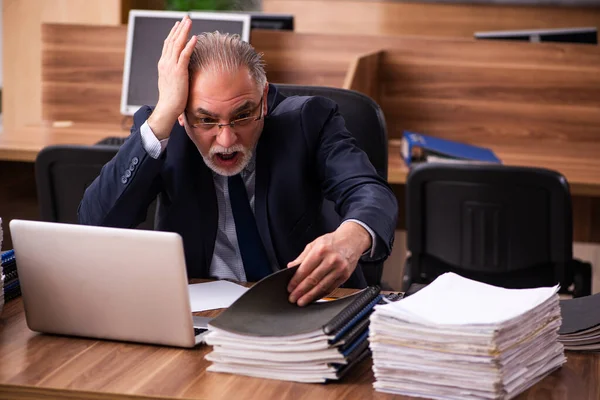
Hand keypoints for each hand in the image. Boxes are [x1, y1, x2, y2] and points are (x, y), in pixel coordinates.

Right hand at [147, 16, 196, 139]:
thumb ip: (175, 73)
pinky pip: (184, 55)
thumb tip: (181, 71)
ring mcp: (171, 66)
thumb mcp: (172, 82)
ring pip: (177, 44)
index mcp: (163, 64)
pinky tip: (194, 38)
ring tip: (189, 22)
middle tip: (186, 18)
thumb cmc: (172, 99)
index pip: (168, 45)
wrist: (168, 108)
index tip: (179, 25)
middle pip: (172, 40)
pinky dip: (189, 45)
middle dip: (179, 28)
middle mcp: (165, 63)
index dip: (173, 33)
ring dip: (184, 32)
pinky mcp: (178, 72)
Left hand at [286, 222, 371, 305]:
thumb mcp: (315, 244)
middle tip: (293, 298)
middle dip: (301, 291)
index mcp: (321, 250)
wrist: (352, 239)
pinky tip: (314, 297)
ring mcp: (339, 269)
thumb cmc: (332, 241)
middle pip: (313, 279)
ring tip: (302, 301)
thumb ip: (302, 257)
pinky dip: (321, 294)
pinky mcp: (345, 276)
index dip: (296, 281)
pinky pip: (331, 288)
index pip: (305, 269)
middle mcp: (331, 260)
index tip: (290, 288)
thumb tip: (290, 267)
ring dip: (310, 296)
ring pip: (322, 286)